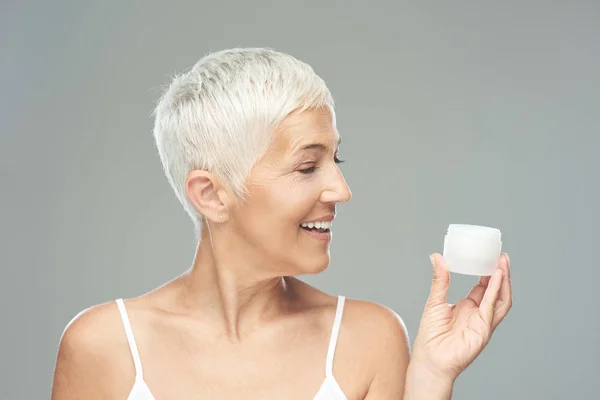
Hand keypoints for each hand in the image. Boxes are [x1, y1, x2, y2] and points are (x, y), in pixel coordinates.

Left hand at [410, 253, 511, 380]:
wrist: (429, 360)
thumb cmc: (431, 336)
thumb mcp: (434, 301)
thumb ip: (439, 280)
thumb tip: (437, 257)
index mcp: (468, 307)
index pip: (484, 286)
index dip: (489, 271)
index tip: (490, 256)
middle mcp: (479, 314)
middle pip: (496, 291)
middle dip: (500, 273)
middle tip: (501, 255)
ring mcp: (484, 322)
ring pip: (501, 299)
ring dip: (504, 280)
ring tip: (503, 262)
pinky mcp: (484, 329)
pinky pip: (493, 307)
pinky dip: (496, 291)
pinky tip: (498, 277)